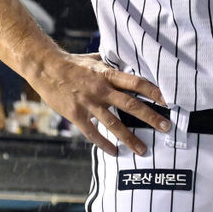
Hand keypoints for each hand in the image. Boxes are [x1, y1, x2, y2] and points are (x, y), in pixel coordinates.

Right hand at [30, 50, 169, 155]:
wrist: (45, 67)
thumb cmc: (73, 63)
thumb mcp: (96, 60)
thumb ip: (112, 66)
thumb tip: (129, 65)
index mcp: (108, 74)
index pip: (136, 83)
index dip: (153, 91)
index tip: (167, 101)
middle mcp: (101, 89)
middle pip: (130, 105)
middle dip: (150, 117)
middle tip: (166, 127)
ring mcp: (89, 103)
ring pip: (113, 124)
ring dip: (130, 138)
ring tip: (143, 149)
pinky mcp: (76, 115)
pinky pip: (92, 132)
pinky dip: (104, 143)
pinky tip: (114, 152)